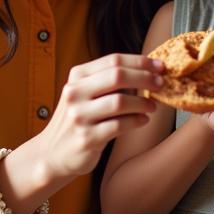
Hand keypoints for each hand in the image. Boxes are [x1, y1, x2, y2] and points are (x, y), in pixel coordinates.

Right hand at [31, 53, 164, 182]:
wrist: (53, 153)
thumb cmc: (79, 119)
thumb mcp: (85, 94)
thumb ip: (108, 81)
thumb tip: (149, 70)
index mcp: (77, 76)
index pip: (113, 60)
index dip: (140, 61)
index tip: (160, 66)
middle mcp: (75, 93)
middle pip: (118, 76)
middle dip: (145, 78)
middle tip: (161, 84)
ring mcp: (79, 116)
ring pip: (120, 101)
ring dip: (143, 102)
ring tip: (153, 106)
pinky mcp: (87, 138)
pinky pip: (119, 125)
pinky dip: (136, 121)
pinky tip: (143, 120)